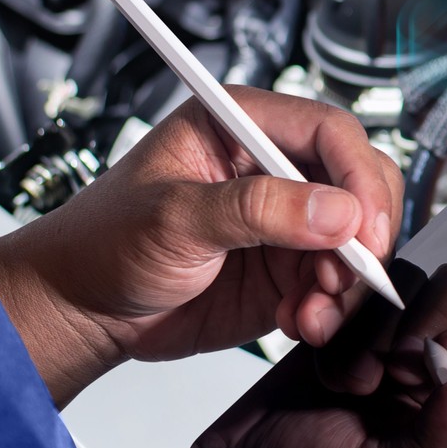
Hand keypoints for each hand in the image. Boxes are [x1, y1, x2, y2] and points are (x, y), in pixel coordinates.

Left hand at [0, 88, 401, 403]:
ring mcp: (287, 219)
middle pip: (360, 184)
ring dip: (347, 283)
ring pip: (357, 240)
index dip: (358, 178)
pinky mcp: (289, 266)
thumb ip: (257, 209)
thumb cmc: (104, 243)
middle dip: (363, 235)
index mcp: (242, 125)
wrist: (82, 311)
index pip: (330, 132)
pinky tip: (300, 322)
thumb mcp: (174, 217)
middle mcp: (274, 167)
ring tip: (312, 313)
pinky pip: (339, 283)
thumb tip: (336, 212)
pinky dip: (331, 308)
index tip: (364, 228)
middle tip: (346, 277)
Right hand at [191, 263, 446, 447]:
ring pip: (409, 281)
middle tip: (392, 358)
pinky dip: (336, 299)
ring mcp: (387, 322)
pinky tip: (312, 335)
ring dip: (373, 319)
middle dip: (431, 317)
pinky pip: (356, 274)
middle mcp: (431, 355)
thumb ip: (438, 444)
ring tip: (338, 373)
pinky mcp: (344, 301)